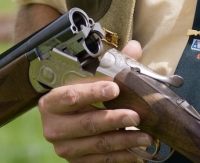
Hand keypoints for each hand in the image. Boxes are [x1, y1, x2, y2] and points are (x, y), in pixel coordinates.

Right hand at [38, 41, 152, 162]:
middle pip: (87, 123)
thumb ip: (112, 64)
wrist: (66, 123)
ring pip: (98, 144)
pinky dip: (122, 157)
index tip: (115, 88)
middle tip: (137, 116)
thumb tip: (134, 47)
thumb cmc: (82, 98)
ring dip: (125, 141)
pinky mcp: (76, 161)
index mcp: (53, 102)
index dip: (92, 92)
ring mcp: (65, 147)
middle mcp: (54, 127)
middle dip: (114, 120)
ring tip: (147, 137)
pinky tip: (138, 151)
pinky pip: (102, 160)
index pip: (71, 96)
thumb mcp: (91, 82)